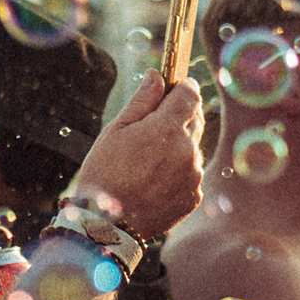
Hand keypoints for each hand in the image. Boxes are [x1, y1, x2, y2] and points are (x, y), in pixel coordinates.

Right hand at [70, 79, 205, 238]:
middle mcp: (188, 150)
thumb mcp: (115, 131)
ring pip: (193, 147)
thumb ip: (142, 101)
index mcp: (167, 129)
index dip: (183, 86)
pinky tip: (152, 180)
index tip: (176, 85)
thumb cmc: (104, 173)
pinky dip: (177, 171)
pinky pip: (190, 173)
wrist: (107, 225)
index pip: (190, 94)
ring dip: (177, 145)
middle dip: (178, 115)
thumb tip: (157, 75)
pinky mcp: (195, 195)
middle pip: (194, 119)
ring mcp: (194, 174)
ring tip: (146, 160)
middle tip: (153, 124)